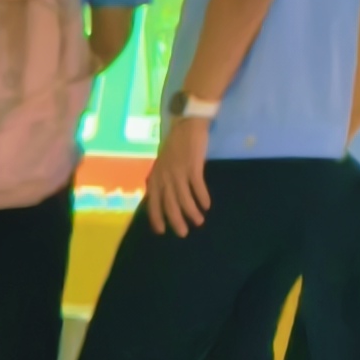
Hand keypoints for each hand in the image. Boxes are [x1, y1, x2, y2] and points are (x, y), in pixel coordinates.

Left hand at [145, 115, 210, 235]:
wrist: (186, 126)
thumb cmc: (175, 146)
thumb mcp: (162, 165)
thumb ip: (162, 180)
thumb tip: (164, 197)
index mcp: (155, 177)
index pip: (153, 203)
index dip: (156, 218)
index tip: (161, 231)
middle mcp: (164, 177)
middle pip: (169, 204)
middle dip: (175, 220)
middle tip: (183, 233)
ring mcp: (178, 172)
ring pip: (183, 198)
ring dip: (191, 212)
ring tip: (199, 221)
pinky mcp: (193, 166)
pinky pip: (197, 187)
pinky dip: (202, 197)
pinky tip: (206, 205)